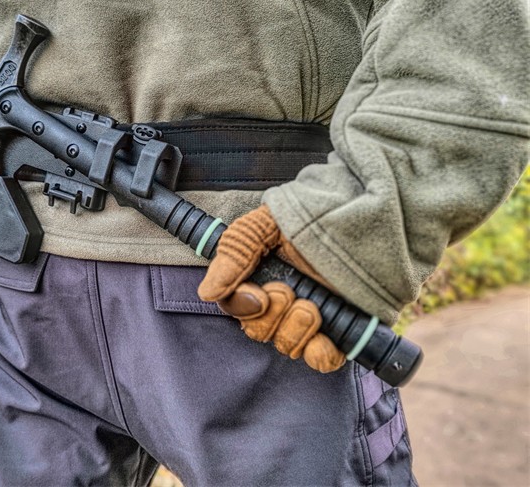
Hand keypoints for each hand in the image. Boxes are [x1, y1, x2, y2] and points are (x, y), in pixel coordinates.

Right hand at [198, 205, 344, 372]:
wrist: (368, 220)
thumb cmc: (315, 215)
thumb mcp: (265, 225)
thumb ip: (234, 253)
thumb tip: (207, 292)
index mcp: (260, 275)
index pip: (234, 305)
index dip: (242, 307)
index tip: (259, 296)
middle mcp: (282, 300)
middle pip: (258, 331)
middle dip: (272, 316)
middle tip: (291, 293)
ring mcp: (312, 318)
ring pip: (286, 346)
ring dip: (296, 330)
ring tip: (313, 307)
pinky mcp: (342, 332)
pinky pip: (321, 360)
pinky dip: (320, 354)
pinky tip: (325, 339)